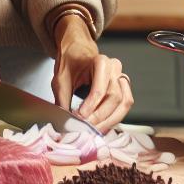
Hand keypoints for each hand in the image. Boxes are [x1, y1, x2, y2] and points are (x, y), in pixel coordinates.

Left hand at [52, 15, 134, 131]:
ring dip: (110, 121)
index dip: (90, 107)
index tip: (79, 117)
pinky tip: (102, 125)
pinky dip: (114, 119)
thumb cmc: (70, 62)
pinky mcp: (122, 89)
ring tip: (94, 130)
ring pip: (123, 104)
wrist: (77, 53)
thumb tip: (66, 121)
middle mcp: (115, 69)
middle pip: (115, 98)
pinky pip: (123, 107)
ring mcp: (121, 78)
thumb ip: (62, 100)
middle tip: (86, 127)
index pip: (100, 89)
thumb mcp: (60, 79)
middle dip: (100, 117)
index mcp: (101, 62)